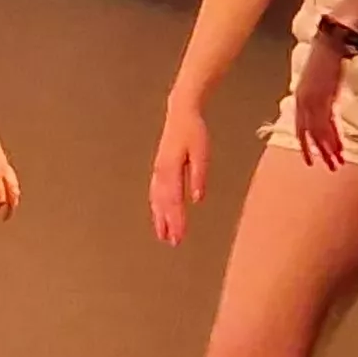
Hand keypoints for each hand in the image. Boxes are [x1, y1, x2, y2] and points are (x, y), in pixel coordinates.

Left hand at [0, 116, 19, 221]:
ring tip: (10, 206)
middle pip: (12, 194)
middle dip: (9, 208)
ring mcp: (3, 162)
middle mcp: (2, 168)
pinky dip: (11, 185)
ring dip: (13, 196)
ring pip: (14, 184)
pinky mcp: (1, 156)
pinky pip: (10, 175)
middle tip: (4, 218)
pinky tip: (4, 187)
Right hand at [148, 106, 209, 245]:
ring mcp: (158, 171)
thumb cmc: (193, 131)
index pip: (173, 201)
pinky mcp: (159, 169)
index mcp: (170, 169)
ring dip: (159, 218)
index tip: (179, 237)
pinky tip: (158, 213)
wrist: (180, 113)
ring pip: (156, 199)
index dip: (176, 220)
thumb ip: (199, 175)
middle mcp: (161, 173)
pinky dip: (156, 206)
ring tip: (163, 234)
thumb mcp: (202, 152)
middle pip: (162, 203)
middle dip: (167, 224)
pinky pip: (155, 192)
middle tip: (172, 242)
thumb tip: (197, 198)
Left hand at [289, 35, 352, 171]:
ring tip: (336, 163)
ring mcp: (312, 100)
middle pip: (308, 133)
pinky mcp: (324, 97)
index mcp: (301, 97)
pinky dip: (333, 138)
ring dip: (328, 149)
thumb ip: (321, 96)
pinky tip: (339, 149)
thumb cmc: (328, 57)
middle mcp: (303, 101)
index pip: (301, 126)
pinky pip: (327, 123)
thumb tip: (327, 109)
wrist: (332, 42)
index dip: (306, 143)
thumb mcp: (321, 80)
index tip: (310, 159)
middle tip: (324, 167)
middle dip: (316, 151)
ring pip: (318, 132)